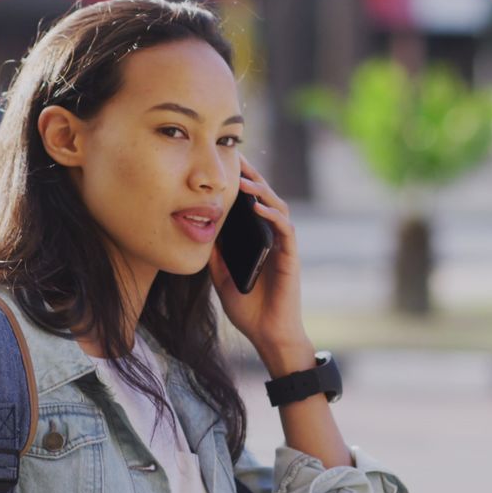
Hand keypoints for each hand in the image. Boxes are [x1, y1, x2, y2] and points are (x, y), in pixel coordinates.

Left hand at [208, 154, 312, 375]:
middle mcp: (272, 239)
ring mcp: (283, 247)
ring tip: (246, 181)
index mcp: (257, 241)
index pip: (251, 204)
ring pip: (278, 208)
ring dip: (263, 192)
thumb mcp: (222, 278)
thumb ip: (216, 256)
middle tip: (237, 158)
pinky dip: (273, 216)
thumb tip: (200, 232)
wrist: (268, 334)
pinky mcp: (291, 258)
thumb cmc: (248, 309)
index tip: (226, 164)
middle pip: (266, 198)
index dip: (242, 183)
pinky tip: (260, 208)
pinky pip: (285, 230)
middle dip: (253, 177)